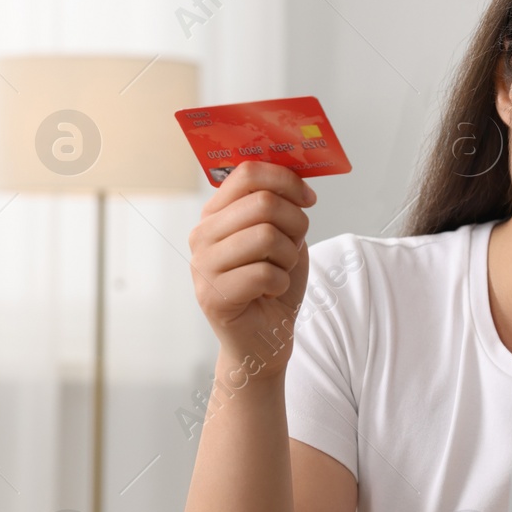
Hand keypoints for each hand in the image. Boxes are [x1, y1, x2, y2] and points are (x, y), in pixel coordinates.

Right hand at [188, 161, 316, 373]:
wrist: (266, 338)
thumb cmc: (274, 284)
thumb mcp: (283, 236)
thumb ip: (281, 206)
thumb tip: (298, 177)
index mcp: (216, 213)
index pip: (247, 173)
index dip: (286, 179)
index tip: (309, 198)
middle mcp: (202, 234)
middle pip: (263, 203)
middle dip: (296, 224)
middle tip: (294, 248)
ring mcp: (202, 265)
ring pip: (266, 236)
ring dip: (289, 258)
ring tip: (278, 272)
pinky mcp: (212, 296)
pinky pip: (265, 274)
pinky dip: (282, 283)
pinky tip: (271, 293)